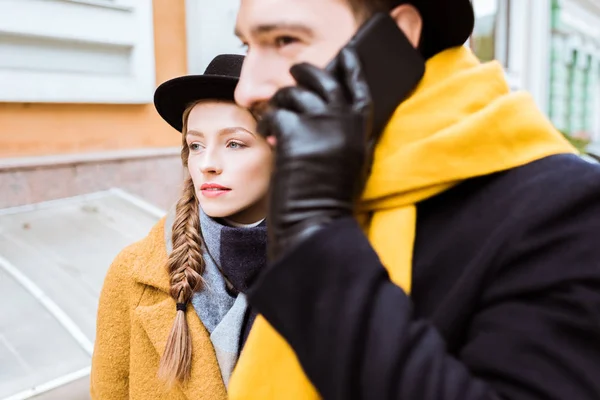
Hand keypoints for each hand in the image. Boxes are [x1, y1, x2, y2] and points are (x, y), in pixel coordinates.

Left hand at [260, 48, 372, 261]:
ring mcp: (321, 124)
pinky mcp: (296, 132)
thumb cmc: (330, 197)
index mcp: (361, 129)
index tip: (346, 52)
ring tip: (275, 120)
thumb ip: (344, 132)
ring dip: (280, 104)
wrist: (316, 222)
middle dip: (306, 72)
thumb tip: (328, 111)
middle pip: (324, 79)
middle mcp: (344, 120)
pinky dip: (267, 123)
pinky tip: (268, 136)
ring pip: (293, 94)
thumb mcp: (350, 159)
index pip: (358, 86)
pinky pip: (275, 113)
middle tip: (295, 72)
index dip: (352, 67)